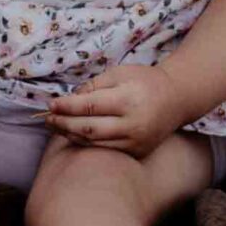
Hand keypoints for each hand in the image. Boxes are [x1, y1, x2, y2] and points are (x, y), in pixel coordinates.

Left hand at [47, 62, 188, 157]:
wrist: (177, 99)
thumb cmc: (145, 81)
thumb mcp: (120, 73)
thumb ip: (93, 86)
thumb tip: (68, 99)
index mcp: (128, 100)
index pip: (89, 106)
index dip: (66, 107)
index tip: (51, 104)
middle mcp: (133, 124)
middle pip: (89, 129)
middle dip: (64, 124)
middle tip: (47, 119)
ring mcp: (136, 142)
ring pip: (95, 143)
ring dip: (71, 135)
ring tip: (56, 127)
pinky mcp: (137, 152)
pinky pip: (106, 150)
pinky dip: (87, 143)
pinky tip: (74, 135)